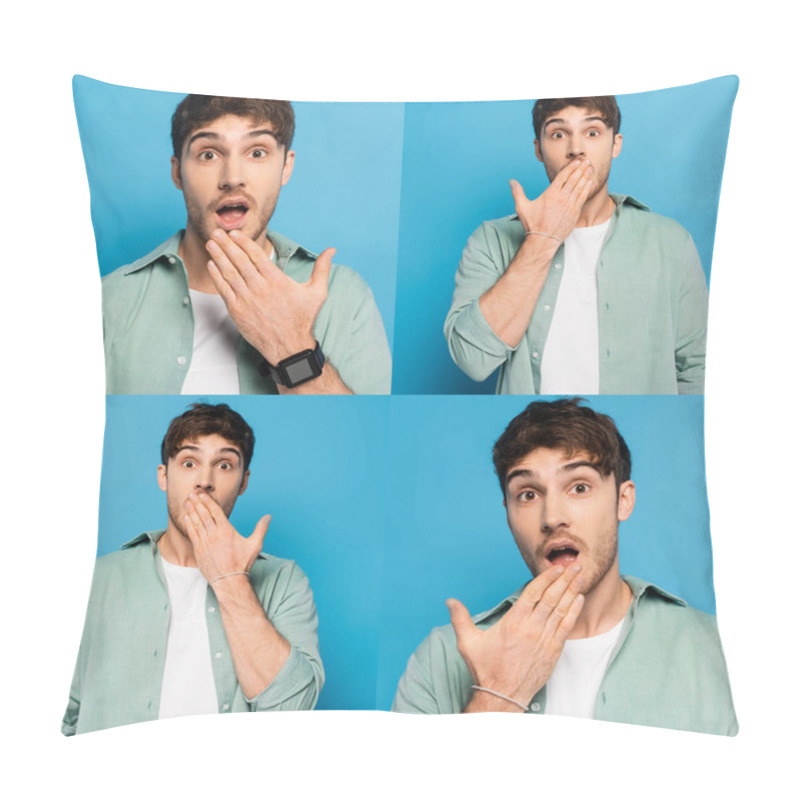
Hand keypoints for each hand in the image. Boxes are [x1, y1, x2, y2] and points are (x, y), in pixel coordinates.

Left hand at [183, 490, 270, 584]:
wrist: (229, 580)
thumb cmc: (242, 563)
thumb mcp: (255, 545)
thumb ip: (261, 528)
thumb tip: (269, 517)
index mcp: (226, 530)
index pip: (215, 511)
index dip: (207, 501)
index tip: (202, 493)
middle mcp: (214, 534)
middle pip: (203, 514)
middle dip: (197, 502)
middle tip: (192, 493)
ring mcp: (205, 542)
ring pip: (196, 522)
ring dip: (191, 510)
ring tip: (187, 501)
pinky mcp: (198, 550)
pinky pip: (192, 533)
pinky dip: (188, 523)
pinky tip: (186, 516)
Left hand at [205, 228, 333, 364]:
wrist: (289, 347)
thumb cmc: (302, 320)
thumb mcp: (317, 293)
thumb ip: (322, 269)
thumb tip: (332, 250)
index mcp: (277, 280)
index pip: (256, 255)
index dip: (243, 242)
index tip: (234, 234)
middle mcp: (260, 288)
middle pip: (239, 260)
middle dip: (226, 245)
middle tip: (217, 233)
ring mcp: (247, 299)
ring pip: (229, 272)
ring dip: (219, 256)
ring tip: (211, 244)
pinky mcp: (237, 311)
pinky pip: (224, 289)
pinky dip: (217, 276)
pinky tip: (212, 265)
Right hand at [447, 563, 584, 710]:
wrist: (502, 696)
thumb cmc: (486, 668)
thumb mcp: (468, 642)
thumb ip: (460, 618)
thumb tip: (449, 600)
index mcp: (513, 621)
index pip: (534, 592)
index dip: (546, 578)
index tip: (556, 568)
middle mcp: (531, 627)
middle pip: (551, 597)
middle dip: (564, 579)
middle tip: (575, 565)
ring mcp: (544, 639)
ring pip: (561, 610)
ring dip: (572, 591)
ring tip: (580, 577)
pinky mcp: (553, 651)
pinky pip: (566, 627)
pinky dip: (574, 612)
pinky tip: (579, 600)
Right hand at [509, 157, 593, 243]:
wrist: (543, 240)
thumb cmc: (533, 224)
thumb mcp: (522, 207)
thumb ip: (517, 192)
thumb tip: (511, 181)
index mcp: (550, 194)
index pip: (563, 176)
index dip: (571, 167)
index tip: (577, 160)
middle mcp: (562, 198)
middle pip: (574, 179)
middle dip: (581, 168)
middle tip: (587, 160)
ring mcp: (570, 205)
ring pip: (580, 187)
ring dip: (586, 176)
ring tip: (590, 168)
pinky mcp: (574, 213)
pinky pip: (582, 198)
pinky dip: (586, 189)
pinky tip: (589, 183)